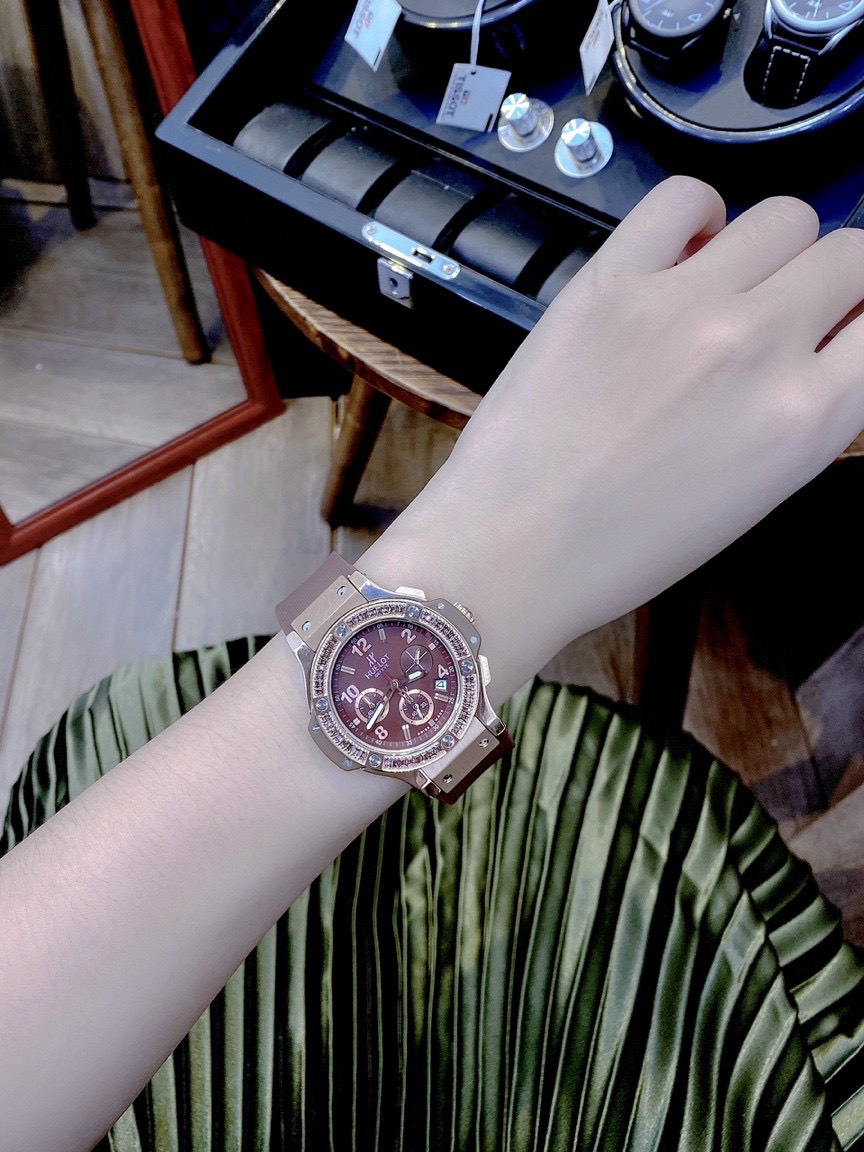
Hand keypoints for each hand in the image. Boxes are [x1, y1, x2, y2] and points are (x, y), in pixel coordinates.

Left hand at [361, 175, 863, 701]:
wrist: (510, 549)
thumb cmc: (623, 550)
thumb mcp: (751, 496)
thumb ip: (803, 413)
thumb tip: (826, 350)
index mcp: (806, 420)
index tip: (844, 330)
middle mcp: (758, 345)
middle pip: (849, 254)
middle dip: (833, 283)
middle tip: (792, 312)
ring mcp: (682, 303)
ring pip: (783, 216)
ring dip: (772, 250)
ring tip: (731, 288)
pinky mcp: (609, 280)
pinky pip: (685, 198)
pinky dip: (697, 218)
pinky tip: (681, 256)